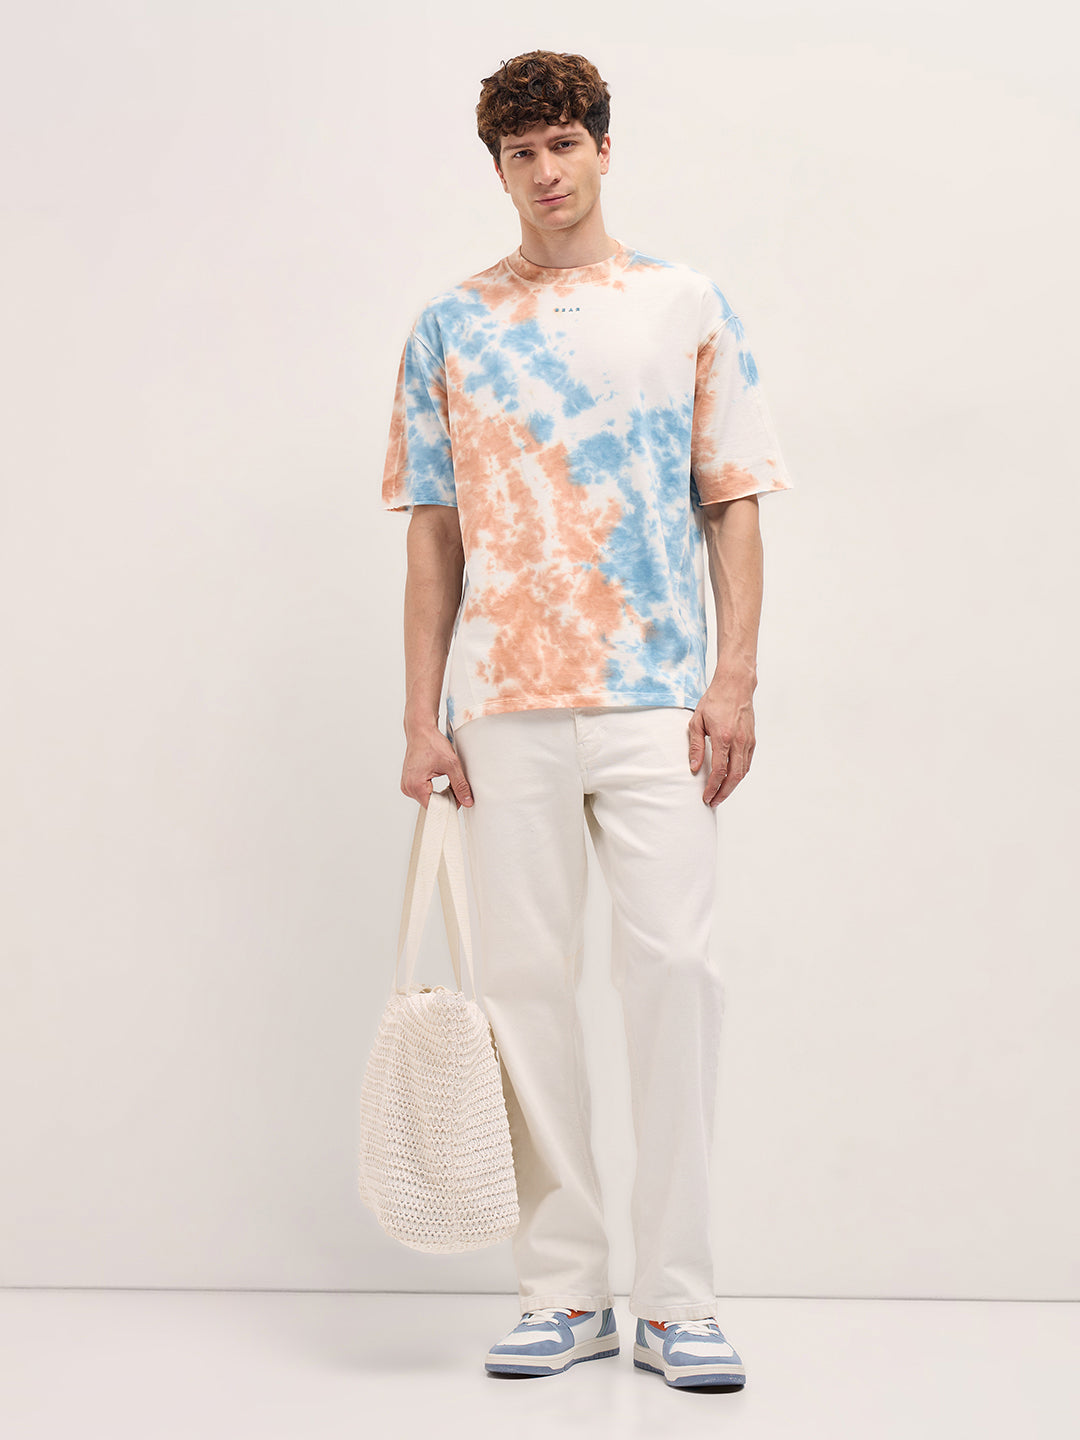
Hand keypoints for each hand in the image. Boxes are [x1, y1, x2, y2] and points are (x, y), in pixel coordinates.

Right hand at [401, 725, 473, 809]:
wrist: (421, 730)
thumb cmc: (431, 743)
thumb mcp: (451, 765)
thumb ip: (460, 785)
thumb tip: (467, 801)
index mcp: (415, 785)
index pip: (434, 807)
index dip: (449, 805)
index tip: (460, 800)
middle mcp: (407, 787)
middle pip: (430, 804)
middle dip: (446, 799)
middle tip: (457, 787)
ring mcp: (407, 785)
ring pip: (428, 799)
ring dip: (440, 794)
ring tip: (447, 779)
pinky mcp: (409, 782)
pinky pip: (423, 793)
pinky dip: (434, 789)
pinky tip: (440, 778)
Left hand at [688, 682, 755, 805]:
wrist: (735, 685)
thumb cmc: (715, 701)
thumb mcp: (697, 722)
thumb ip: (695, 746)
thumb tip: (694, 767)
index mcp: (723, 737)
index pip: (719, 770)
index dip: (712, 787)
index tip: (706, 796)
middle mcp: (738, 741)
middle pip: (734, 776)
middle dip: (724, 792)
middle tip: (714, 802)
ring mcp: (748, 741)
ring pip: (743, 771)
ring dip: (732, 786)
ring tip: (721, 794)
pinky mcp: (752, 739)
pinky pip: (747, 762)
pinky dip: (739, 774)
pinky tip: (731, 779)